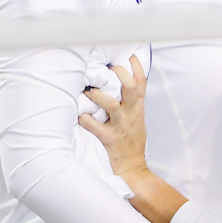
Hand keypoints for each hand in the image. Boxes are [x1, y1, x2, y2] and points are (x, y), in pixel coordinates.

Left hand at [79, 55, 148, 179]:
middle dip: (120, 74)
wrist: (133, 167)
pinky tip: (80, 116)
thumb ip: (132, 103)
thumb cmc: (132, 141)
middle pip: (130, 88)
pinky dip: (86, 120)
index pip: (141, 83)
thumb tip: (122, 84)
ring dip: (99, 96)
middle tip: (109, 69)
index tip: (130, 56)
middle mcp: (130, 114)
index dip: (136, 67)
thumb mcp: (138, 118)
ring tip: (89, 91)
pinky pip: (96, 127)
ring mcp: (120, 126)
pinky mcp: (110, 139)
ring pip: (112, 105)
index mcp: (137, 108)